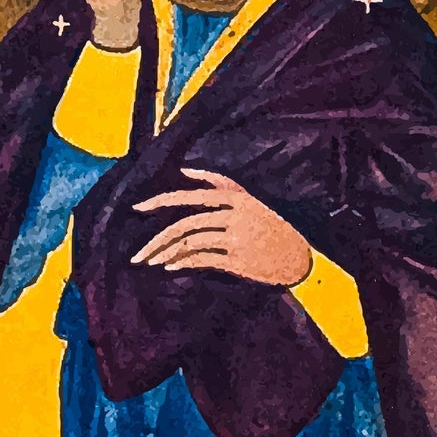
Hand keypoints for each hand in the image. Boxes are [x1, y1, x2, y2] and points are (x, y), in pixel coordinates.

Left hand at [131, 168, 313, 285]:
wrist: (299, 255)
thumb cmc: (270, 223)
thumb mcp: (250, 198)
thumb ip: (219, 182)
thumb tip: (185, 170)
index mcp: (236, 198)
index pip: (191, 196)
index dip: (161, 201)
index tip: (137, 208)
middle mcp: (235, 216)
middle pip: (185, 225)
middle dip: (156, 240)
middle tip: (137, 254)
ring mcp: (237, 239)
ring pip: (190, 244)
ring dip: (166, 254)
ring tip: (151, 261)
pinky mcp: (239, 260)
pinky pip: (202, 260)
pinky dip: (183, 263)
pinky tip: (171, 267)